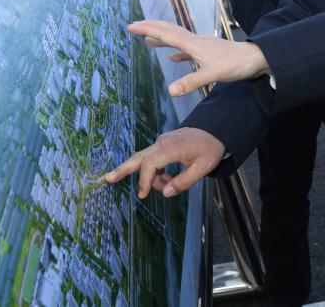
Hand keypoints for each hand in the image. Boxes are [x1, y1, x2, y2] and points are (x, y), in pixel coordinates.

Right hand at [104, 127, 225, 197]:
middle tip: (108, 178)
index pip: (150, 164)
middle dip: (123, 169)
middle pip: (138, 157)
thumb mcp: (203, 168)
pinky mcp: (163, 144)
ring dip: (151, 177)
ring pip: (146, 161)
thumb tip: (165, 193)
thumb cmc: (210, 148)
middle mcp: (163, 142)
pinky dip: (155, 171)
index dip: (144, 181)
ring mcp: (162, 142)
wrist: (216, 130)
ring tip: (168, 184)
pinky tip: (167, 179)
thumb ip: (184, 182)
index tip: (143, 195)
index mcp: (172, 147)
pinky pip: (153, 159)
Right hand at [127, 19, 269, 95]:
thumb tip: (170, 90)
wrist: (256, 59)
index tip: (130, 26)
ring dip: (163, 38)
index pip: (166, 34)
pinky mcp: (210, 53)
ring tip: (148, 40)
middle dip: (151, 28)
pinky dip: (178, 52)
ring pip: (178, 39)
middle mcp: (197, 42)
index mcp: (194, 44)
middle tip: (134, 26)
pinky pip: (188, 50)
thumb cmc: (236, 65)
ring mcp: (203, 46)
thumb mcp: (213, 75)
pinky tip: (174, 57)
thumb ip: (191, 82)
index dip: (148, 30)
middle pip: (170, 31)